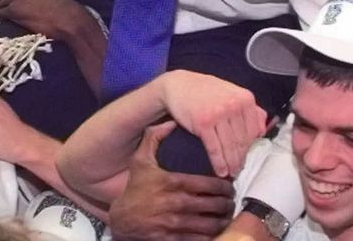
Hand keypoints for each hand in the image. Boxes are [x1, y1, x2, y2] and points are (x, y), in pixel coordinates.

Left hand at [0, 0, 79, 38]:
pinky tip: (10, 25)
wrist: (69, 19)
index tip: (19, 6)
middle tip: (15, 16)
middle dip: (9, 5)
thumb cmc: (65, 9)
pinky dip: (3, 20)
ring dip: (6, 12)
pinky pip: (0, 14)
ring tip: (12, 21)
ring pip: (1, 4)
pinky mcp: (13, 10)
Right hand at [109, 122, 234, 240]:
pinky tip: (215, 232)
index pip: (207, 184)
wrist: (121, 219)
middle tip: (231, 202)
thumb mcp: (140, 160)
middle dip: (226, 204)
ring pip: (207, 225)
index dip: (223, 186)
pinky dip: (209, 237)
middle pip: (211, 205)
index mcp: (171, 182)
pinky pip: (197, 240)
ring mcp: (172, 223)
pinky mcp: (170, 239)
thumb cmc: (134, 188)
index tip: (230, 186)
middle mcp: (174, 203)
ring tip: (227, 217)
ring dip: (221, 221)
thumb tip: (170, 123)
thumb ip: (154, 138)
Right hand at [160, 71, 265, 178]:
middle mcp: (234, 105)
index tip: (250, 158)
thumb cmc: (207, 91)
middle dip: (242, 158)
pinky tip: (221, 171)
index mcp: (245, 98)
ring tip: (232, 173)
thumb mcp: (232, 93)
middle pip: (242, 140)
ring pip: (230, 146)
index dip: (252, 147)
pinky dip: (219, 163)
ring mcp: (218, 113)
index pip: (255, 130)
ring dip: (231, 164)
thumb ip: (250, 109)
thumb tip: (262, 130)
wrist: (179, 84)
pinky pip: (214, 148)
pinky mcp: (203, 123)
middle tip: (241, 170)